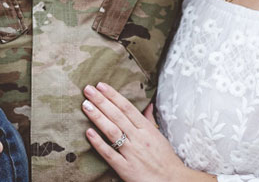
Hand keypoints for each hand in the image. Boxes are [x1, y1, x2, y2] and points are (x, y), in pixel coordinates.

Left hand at [81, 83, 205, 181]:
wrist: (173, 181)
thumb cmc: (164, 158)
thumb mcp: (159, 135)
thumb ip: (149, 119)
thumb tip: (148, 104)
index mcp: (147, 129)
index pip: (127, 108)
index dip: (113, 95)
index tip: (101, 85)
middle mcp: (139, 138)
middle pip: (117, 116)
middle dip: (101, 101)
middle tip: (88, 89)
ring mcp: (132, 153)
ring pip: (112, 131)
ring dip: (97, 117)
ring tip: (85, 105)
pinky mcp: (125, 168)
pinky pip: (109, 154)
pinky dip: (98, 143)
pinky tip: (88, 132)